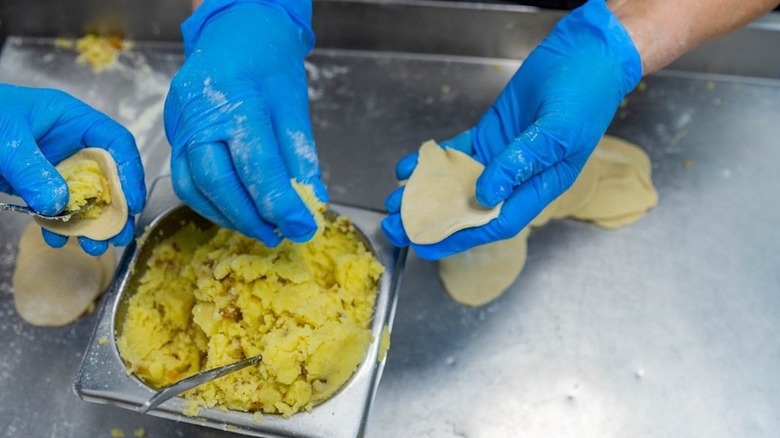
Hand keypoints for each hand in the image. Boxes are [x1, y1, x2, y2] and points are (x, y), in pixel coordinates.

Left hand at [0, 84, 145, 254]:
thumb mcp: (6, 139)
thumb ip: (32, 170)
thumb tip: (58, 204)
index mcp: (70, 119)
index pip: (115, 143)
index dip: (129, 172)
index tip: (131, 203)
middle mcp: (68, 143)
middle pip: (106, 175)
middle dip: (115, 207)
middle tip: (119, 234)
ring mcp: (52, 164)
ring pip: (83, 196)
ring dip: (90, 223)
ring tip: (93, 246)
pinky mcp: (35, 183)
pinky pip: (55, 206)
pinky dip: (57, 224)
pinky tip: (55, 238)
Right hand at [164, 0, 326, 245]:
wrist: (234, 32)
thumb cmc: (268, 63)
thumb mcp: (294, 107)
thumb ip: (300, 158)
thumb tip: (310, 203)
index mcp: (236, 100)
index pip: (258, 165)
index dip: (281, 203)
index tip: (303, 227)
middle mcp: (199, 114)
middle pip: (219, 182)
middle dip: (251, 218)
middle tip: (280, 235)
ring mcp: (178, 124)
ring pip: (195, 187)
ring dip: (229, 217)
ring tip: (262, 230)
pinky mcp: (170, 134)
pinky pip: (184, 180)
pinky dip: (210, 204)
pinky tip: (236, 214)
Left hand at [382, 0, 641, 259]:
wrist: (586, 53)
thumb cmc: (586, 94)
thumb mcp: (559, 131)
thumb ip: (522, 162)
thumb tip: (486, 195)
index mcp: (540, 186)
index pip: (495, 221)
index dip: (460, 237)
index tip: (426, 246)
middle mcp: (517, 178)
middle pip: (470, 208)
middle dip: (433, 219)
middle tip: (396, 227)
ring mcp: (501, 156)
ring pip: (457, 183)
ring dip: (426, 193)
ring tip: (393, 202)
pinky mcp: (490, 134)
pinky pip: (456, 153)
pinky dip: (431, 161)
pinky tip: (407, 167)